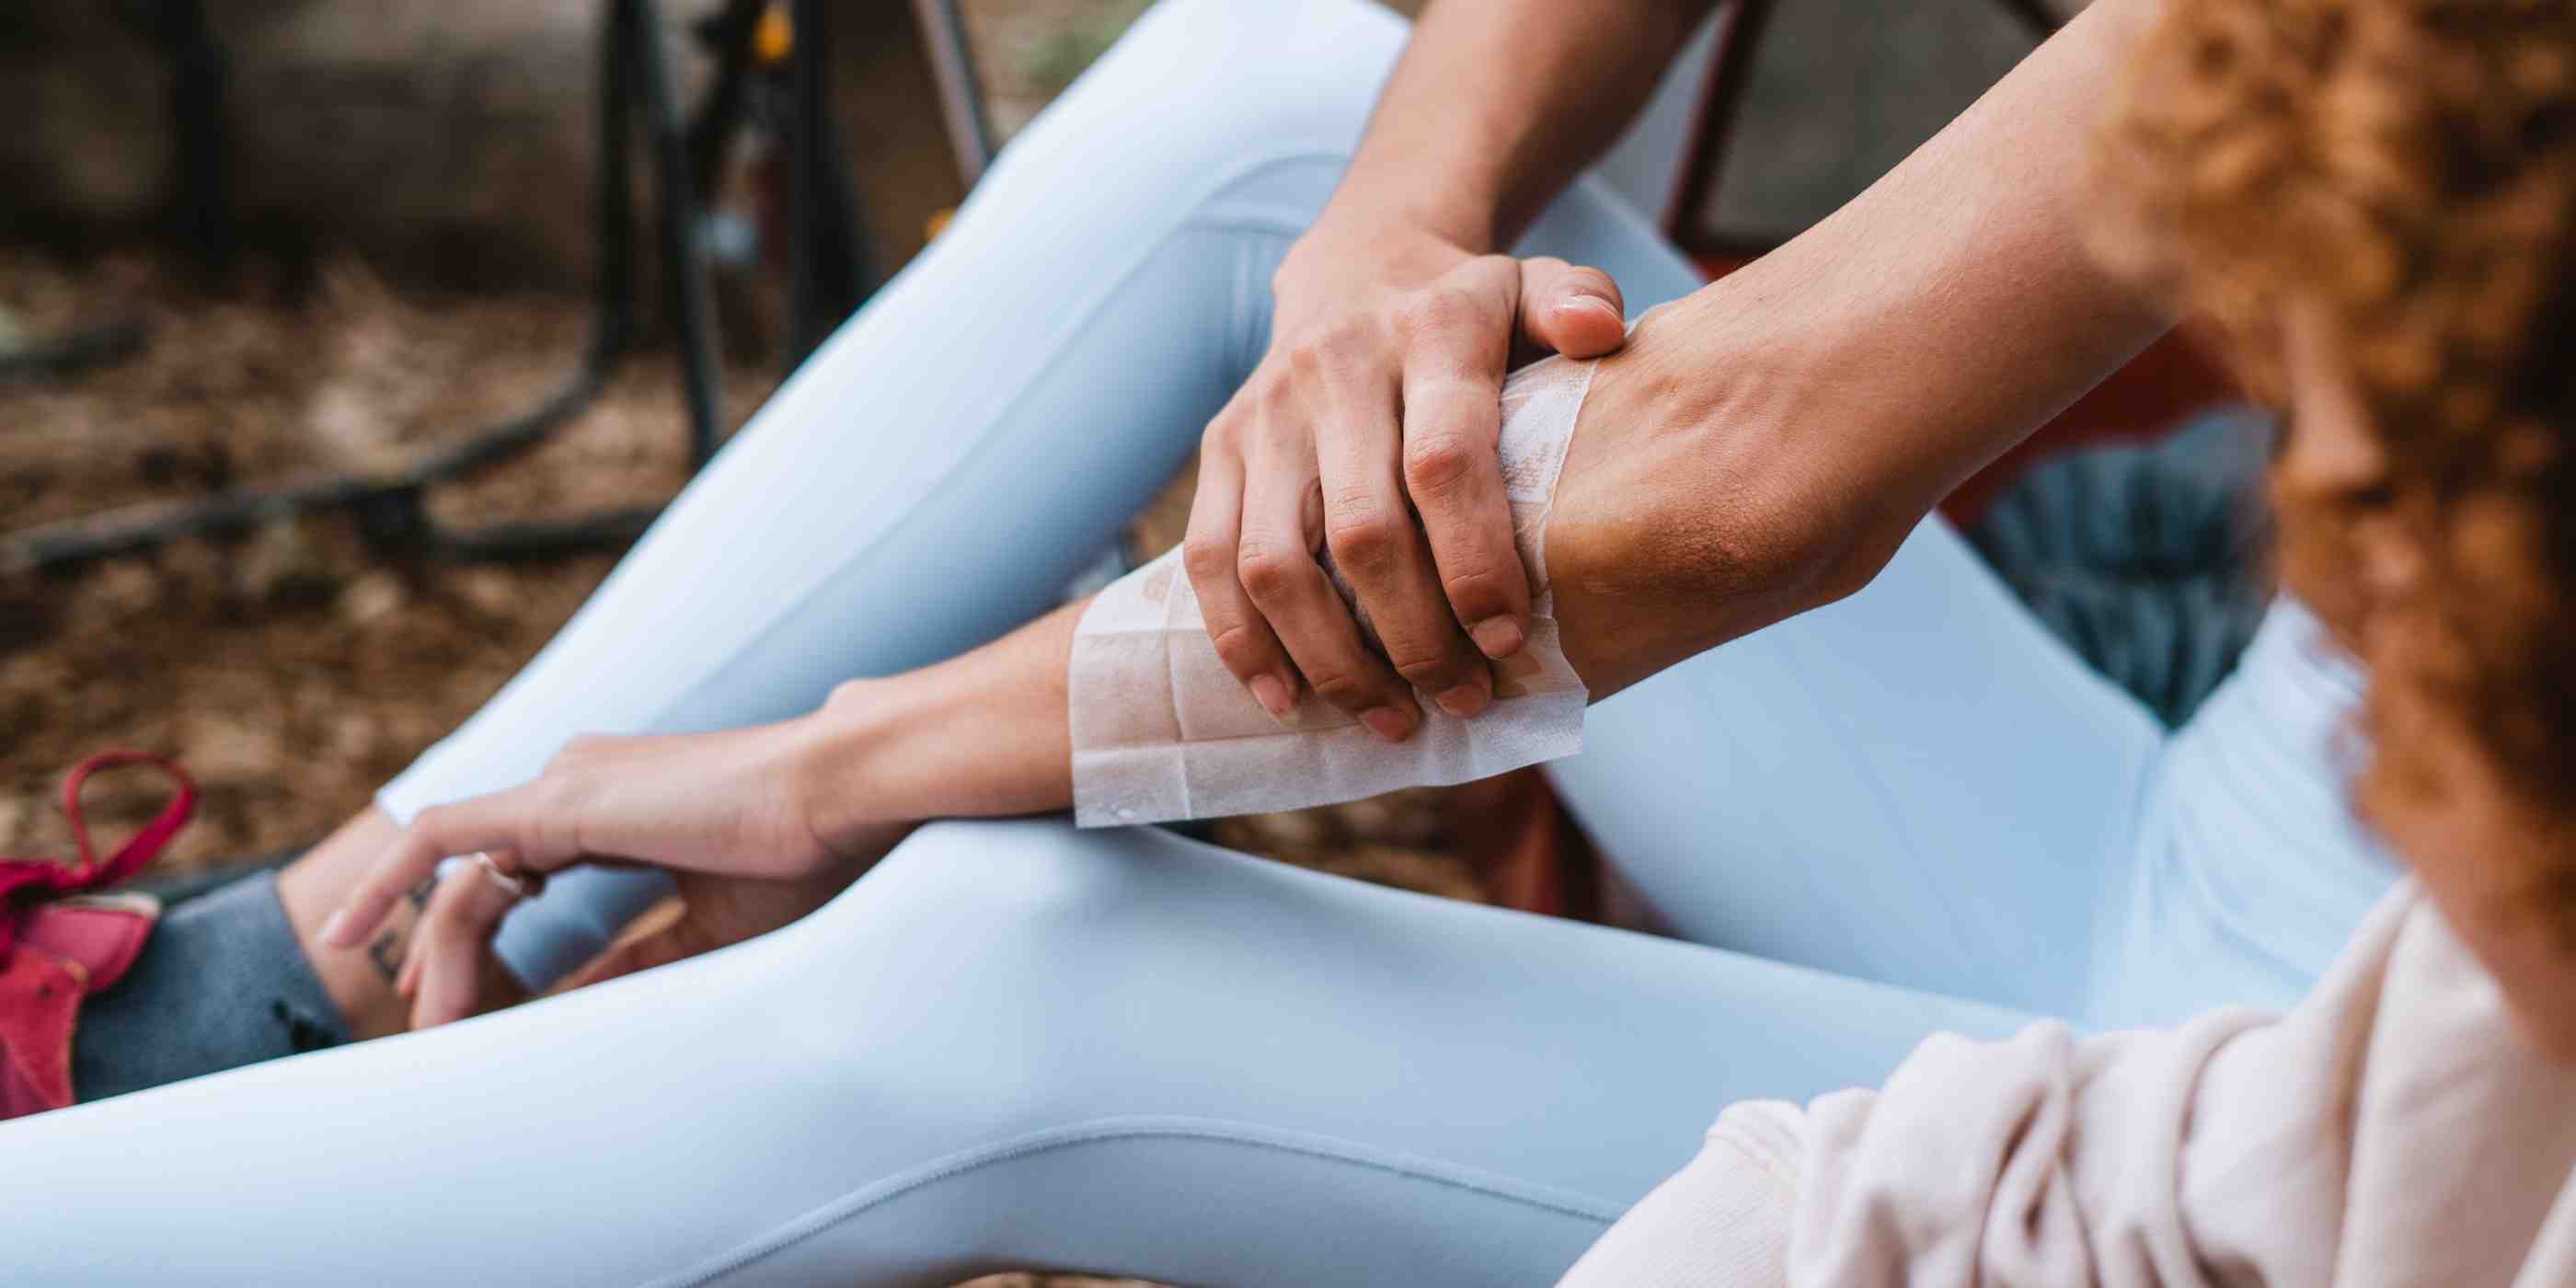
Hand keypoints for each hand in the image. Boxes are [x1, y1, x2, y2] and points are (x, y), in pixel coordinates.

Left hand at [320, 718, 905, 1028]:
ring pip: (462, 873)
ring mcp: (565, 782)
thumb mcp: (707, 924)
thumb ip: (634, 960)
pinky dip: (394, 882)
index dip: (480, 936)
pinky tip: (351, 930)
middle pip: (479, 878)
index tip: (461, 1001)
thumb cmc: (803, 851)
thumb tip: (572, 1004)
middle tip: (431, 1029)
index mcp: (617, 804)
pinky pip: (446, 840)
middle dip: (443, 957)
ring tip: (436, 1026)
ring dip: (438, 954)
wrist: (840, 793)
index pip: (517, 868)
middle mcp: (578, 781)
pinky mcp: (561, 798)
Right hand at [1184, 217, 1629, 740]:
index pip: (1443, 462)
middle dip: (1412, 637)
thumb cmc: (1469, 317)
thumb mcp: (1533, 290)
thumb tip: (1603, 335)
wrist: (1357, 269)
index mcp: (1428, 334)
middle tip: (1462, 700)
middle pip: (1360, 532)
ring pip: (1274, 563)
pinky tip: (1289, 700)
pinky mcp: (1219, 447)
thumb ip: (1578, 304)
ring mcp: (1266, 412)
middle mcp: (1335, 369)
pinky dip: (1244, 643)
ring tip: (1389, 720)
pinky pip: (1209, 560)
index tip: (1508, 640)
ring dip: (1330, 660)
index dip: (1473, 564)